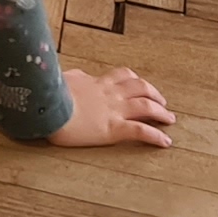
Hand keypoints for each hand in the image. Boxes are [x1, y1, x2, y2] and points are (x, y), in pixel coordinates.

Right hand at [51, 65, 175, 147]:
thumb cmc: (49, 95)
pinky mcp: (113, 128)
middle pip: (140, 87)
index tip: (141, 85)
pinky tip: (166, 142)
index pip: (122, 76)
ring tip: (170, 119)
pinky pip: (141, 131)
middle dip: (154, 94)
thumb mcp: (62, 79)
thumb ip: (74, 78)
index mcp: (96, 83)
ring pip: (146, 106)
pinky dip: (156, 136)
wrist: (47, 108)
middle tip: (162, 102)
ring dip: (161, 112)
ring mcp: (113, 110)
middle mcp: (109, 94)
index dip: (135, 80)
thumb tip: (76, 75)